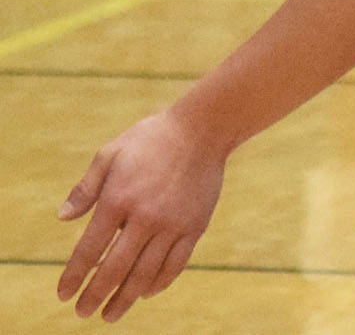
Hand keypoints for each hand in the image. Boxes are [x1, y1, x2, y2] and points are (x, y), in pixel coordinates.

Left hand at [57, 110, 225, 320]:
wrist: (204, 128)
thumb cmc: (152, 138)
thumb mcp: (110, 153)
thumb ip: (86, 188)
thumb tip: (62, 218)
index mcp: (118, 199)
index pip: (89, 250)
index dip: (73, 277)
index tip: (63, 295)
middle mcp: (144, 217)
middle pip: (115, 269)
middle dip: (95, 296)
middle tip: (82, 313)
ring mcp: (172, 224)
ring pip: (145, 274)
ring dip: (125, 298)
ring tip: (111, 314)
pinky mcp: (195, 226)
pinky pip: (175, 264)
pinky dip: (159, 283)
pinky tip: (146, 293)